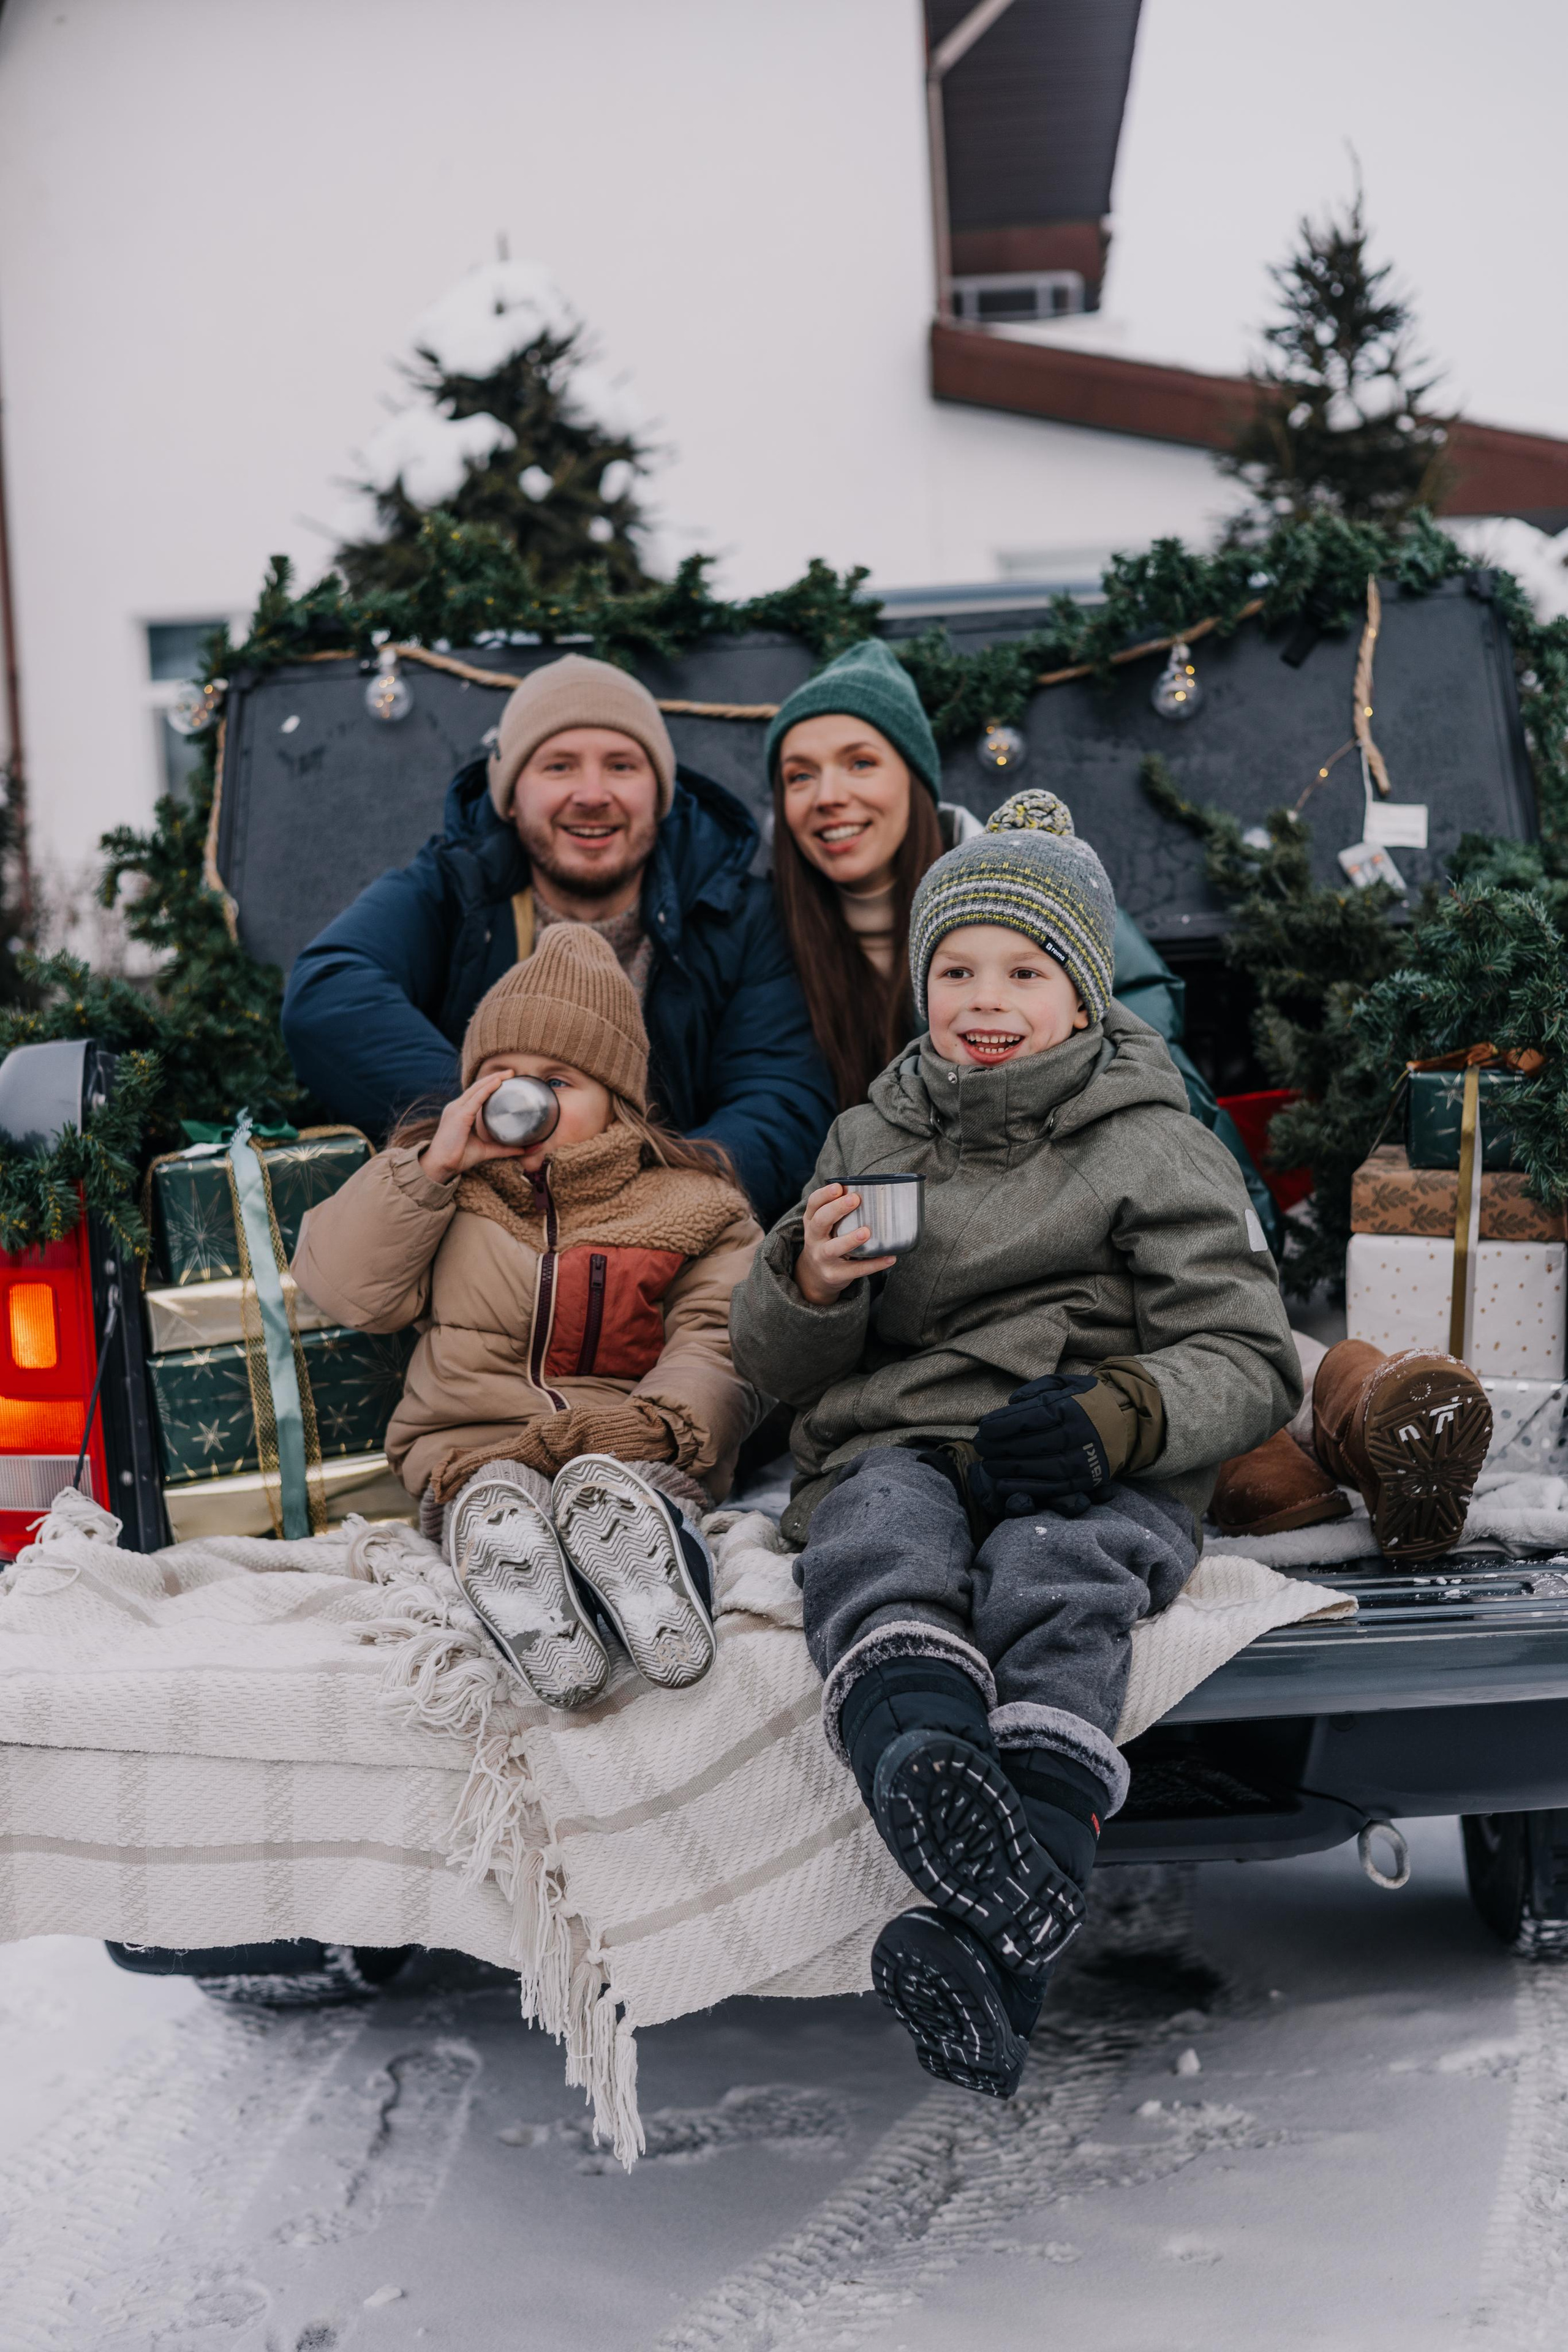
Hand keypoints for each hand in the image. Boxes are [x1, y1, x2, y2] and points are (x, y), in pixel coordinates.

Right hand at [420, 1071, 530, 1183]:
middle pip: (477, 1087)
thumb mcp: (485, 1150)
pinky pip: (476, 1099)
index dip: (490, 1085)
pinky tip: (498, 1082)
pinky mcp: (459, 1115)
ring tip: (508, 1074)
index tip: (506, 1080)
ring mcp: (456, 1109)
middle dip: (494, 1078)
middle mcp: (457, 1107)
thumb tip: (524, 1148)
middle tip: (511, 1072)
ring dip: (493, 1079)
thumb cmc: (458, 1157)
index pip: (476, 1094)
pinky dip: (487, 1089)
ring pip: (477, 1089)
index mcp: (460, 1112)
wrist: (441, 1166)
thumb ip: (504, 1148)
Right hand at [794, 1182, 895, 1305]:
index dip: (824, 1195)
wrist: (814, 1277)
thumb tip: (872, 1190)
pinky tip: (889, 1258)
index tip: (839, 1187)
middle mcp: (813, 1239)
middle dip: (836, 1209)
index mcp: (811, 1222)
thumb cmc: (827, 1242)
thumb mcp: (824, 1226)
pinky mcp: (834, 1275)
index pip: (813, 1204)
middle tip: (855, 1199)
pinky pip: (854, 1270)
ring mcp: (822, 1258)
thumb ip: (838, 1211)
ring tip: (866, 1232)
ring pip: (832, 1248)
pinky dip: (873, 1264)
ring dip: (850, 1239)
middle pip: (820, 1222)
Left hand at [970, 1372, 1112, 1518]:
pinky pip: (1050, 1487)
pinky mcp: (1084, 1480)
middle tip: (979, 1446)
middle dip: (999, 1445)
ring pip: (1038, 1467)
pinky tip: (1003, 1484)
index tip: (983, 1427)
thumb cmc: (1087, 1401)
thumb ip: (1039, 1388)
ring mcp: (1081, 1460)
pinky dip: (1025, 1487)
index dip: (1003, 1423)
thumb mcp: (1067, 1383)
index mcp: (1071, 1408)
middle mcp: (1077, 1435)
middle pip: (1030, 1443)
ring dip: (1008, 1468)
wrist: (1126, 1423)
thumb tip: (1012, 1402)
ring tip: (988, 1464)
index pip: (1031, 1417)